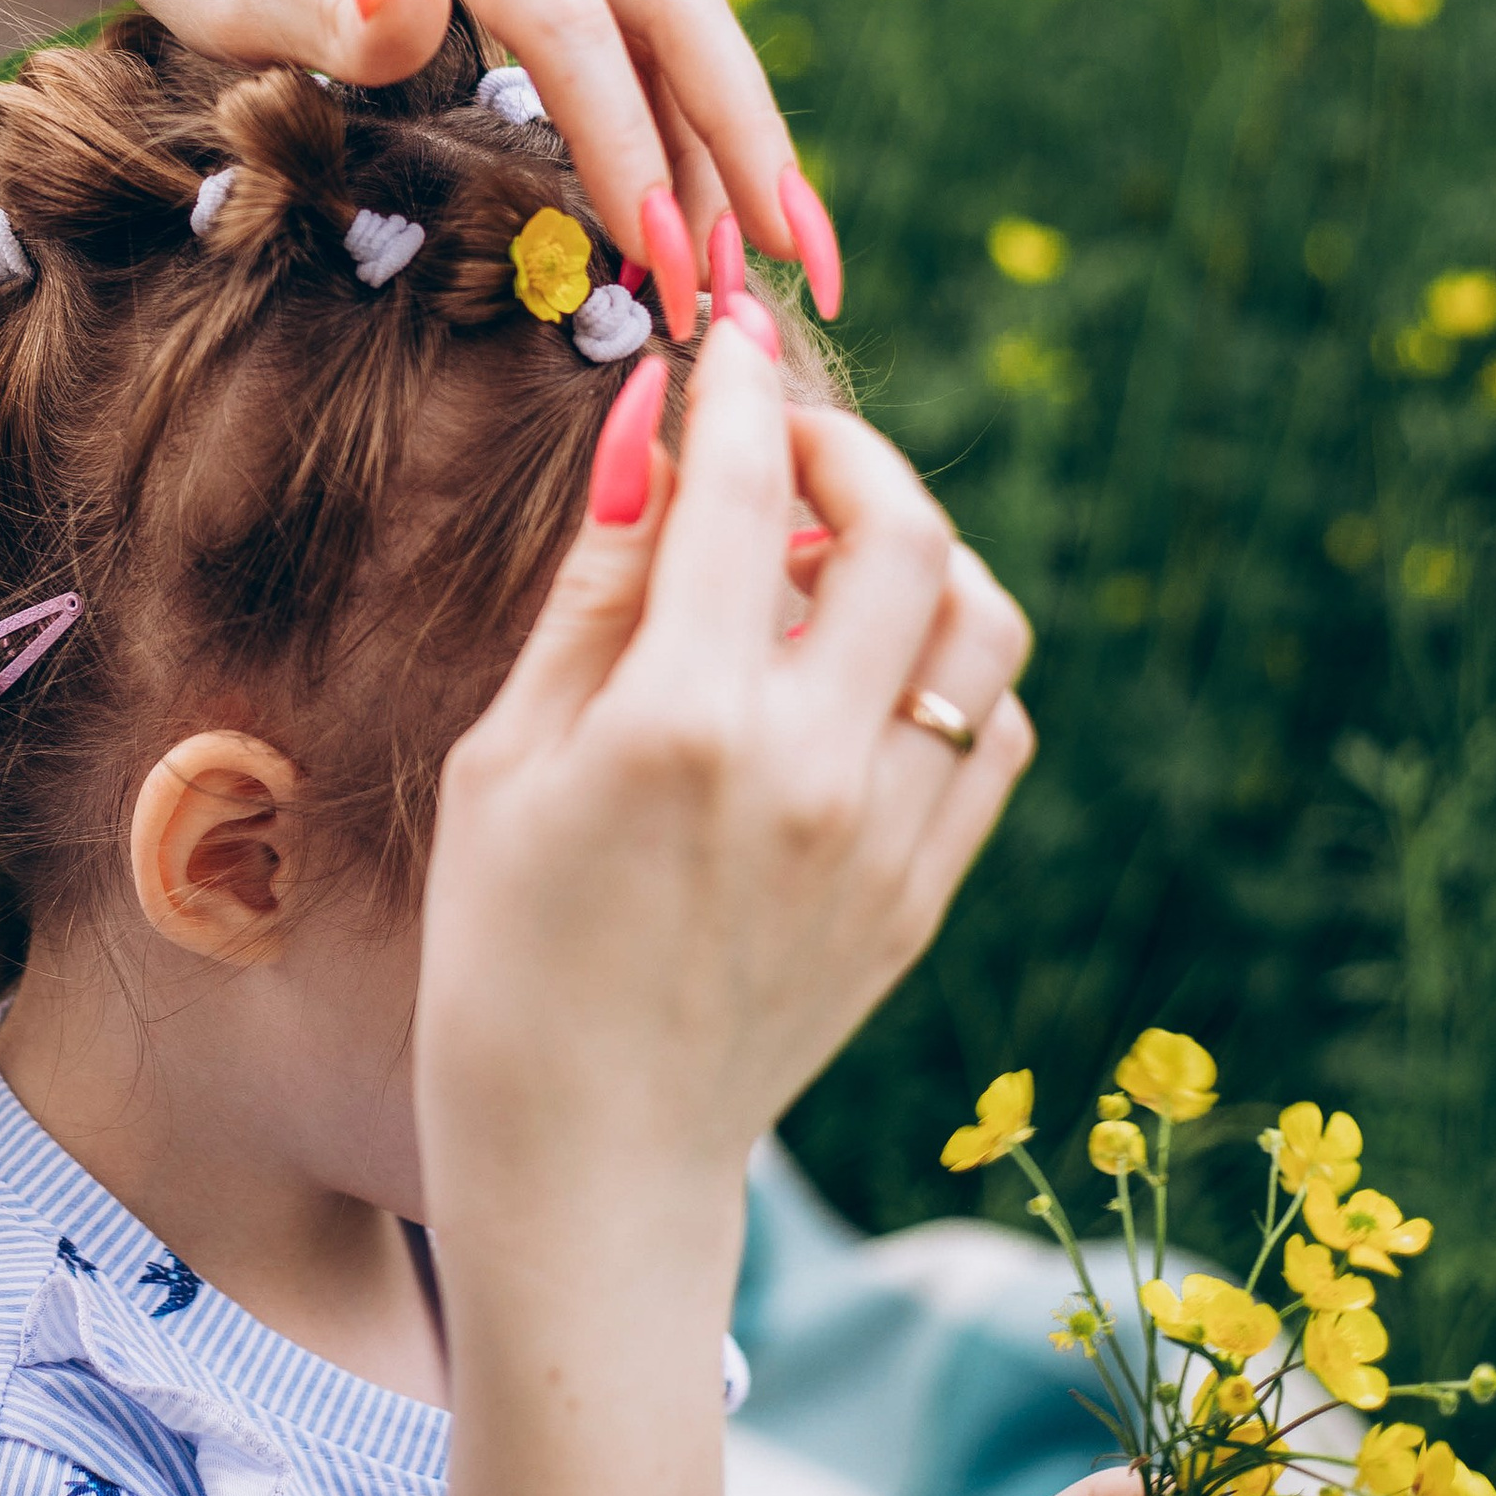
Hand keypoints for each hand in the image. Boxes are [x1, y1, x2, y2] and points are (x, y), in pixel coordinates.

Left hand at [17, 0, 810, 271]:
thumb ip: (330, 15)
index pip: (572, 23)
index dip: (627, 151)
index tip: (665, 270)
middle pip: (673, 0)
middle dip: (743, 143)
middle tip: (800, 271)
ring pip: (670, 8)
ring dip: (722, 136)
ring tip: (765, 264)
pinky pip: (633, 8)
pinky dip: (675, 105)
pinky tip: (700, 200)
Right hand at [417, 286, 1034, 1234]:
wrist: (589, 1160)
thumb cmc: (502, 952)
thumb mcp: (509, 756)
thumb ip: (600, 584)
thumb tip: (653, 425)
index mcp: (683, 723)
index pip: (741, 482)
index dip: (737, 381)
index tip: (723, 336)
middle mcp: (812, 766)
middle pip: (899, 526)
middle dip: (844, 446)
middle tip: (778, 439)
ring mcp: (889, 835)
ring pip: (981, 619)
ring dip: (916, 550)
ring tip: (824, 558)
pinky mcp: (927, 890)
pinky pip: (993, 724)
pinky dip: (948, 662)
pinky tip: (862, 669)